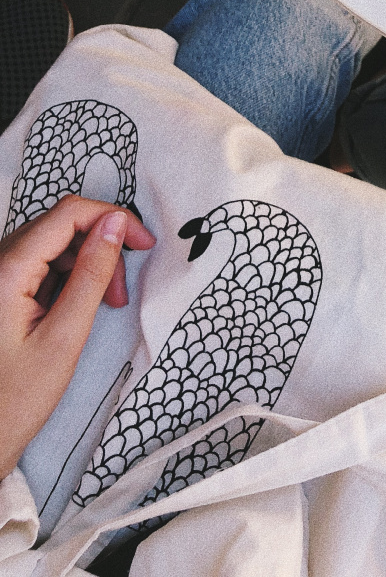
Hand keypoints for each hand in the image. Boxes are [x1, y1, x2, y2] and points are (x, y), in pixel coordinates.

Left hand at [0, 197, 154, 480]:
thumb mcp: (65, 336)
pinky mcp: (2, 287)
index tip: (143, 242)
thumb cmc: (15, 399)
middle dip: (102, 247)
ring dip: (88, 263)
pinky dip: (70, 276)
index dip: (112, 218)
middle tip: (121, 291)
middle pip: (62, 225)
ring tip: (106, 303)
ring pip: (55, 243)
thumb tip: (115, 225)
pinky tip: (81, 305)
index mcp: (7, 270)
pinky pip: (42, 262)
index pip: (69, 214)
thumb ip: (92, 275)